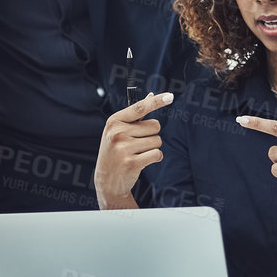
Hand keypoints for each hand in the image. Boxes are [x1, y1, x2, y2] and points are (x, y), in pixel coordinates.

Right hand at [96, 92, 171, 206]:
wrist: (107, 180)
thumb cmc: (115, 151)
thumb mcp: (118, 131)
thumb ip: (134, 115)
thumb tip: (150, 96)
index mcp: (114, 121)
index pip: (140, 107)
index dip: (156, 101)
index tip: (170, 96)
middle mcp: (118, 133)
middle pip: (155, 126)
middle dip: (151, 135)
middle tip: (136, 144)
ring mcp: (124, 148)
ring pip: (157, 140)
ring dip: (152, 147)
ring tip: (137, 153)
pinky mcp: (132, 162)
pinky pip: (157, 154)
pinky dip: (155, 157)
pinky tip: (142, 161)